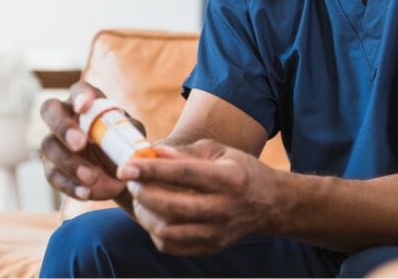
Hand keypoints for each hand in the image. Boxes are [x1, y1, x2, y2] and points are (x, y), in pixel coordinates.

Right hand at [39, 81, 143, 201]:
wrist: (115, 169)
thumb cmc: (123, 141)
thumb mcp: (132, 134)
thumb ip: (131, 133)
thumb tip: (131, 143)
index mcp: (86, 101)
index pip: (79, 90)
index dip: (80, 96)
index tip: (86, 106)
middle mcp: (64, 116)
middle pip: (50, 111)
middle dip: (63, 127)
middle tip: (80, 143)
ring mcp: (54, 141)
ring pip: (49, 146)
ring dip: (69, 163)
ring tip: (91, 177)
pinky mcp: (51, 166)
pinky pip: (53, 175)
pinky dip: (69, 185)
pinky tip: (85, 192)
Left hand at [119, 139, 279, 255]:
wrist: (271, 204)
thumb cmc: (240, 170)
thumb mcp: (220, 151)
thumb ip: (185, 152)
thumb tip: (152, 152)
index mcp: (228, 178)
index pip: (183, 174)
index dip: (151, 170)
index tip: (126, 166)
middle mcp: (224, 208)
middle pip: (173, 206)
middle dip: (144, 193)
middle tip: (132, 182)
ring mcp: (218, 232)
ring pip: (168, 231)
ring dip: (146, 215)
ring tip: (141, 199)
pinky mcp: (211, 247)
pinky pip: (172, 246)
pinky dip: (155, 231)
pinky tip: (154, 216)